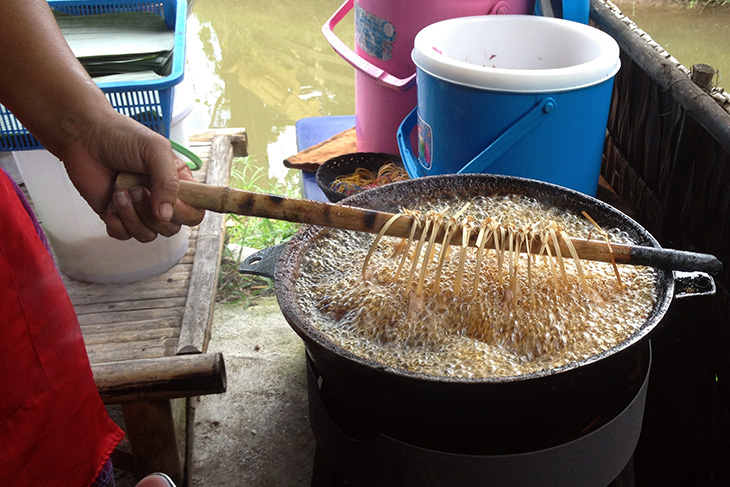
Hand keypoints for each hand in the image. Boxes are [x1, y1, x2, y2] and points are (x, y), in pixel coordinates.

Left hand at [61, 110, 204, 241]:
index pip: (194, 213)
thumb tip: (166, 215)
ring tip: (120, 191)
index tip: (172, 201)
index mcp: (178, 184)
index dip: (185, 213)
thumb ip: (168, 181)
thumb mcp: (155, 150)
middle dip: (151, 213)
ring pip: (147, 235)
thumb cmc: (121, 136)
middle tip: (137, 189)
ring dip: (132, 216)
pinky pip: (123, 235)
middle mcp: (161, 200)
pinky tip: (110, 201)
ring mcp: (139, 210)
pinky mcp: (117, 216)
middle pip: (171, 228)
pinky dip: (116, 221)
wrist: (84, 136)